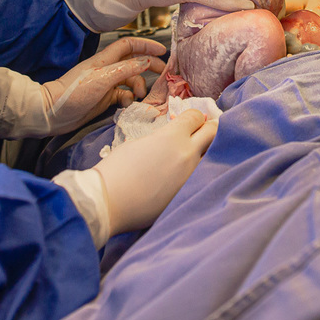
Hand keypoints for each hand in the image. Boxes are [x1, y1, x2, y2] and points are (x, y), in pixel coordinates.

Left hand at [39, 38, 163, 133]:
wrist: (53, 113)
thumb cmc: (74, 93)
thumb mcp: (103, 78)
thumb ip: (126, 69)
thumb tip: (147, 61)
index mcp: (105, 60)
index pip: (129, 45)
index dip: (146, 45)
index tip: (162, 51)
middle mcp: (107, 69)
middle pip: (134, 62)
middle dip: (149, 66)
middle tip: (163, 74)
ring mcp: (106, 84)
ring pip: (130, 80)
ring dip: (139, 86)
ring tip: (141, 95)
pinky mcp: (104, 98)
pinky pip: (123, 95)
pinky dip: (129, 98)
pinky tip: (128, 104)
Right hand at [94, 109, 218, 235]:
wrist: (106, 203)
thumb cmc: (116, 169)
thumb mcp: (140, 142)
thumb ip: (164, 137)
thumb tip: (176, 137)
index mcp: (173, 136)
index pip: (196, 117)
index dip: (193, 116)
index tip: (191, 119)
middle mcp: (188, 154)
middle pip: (213, 132)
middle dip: (208, 128)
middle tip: (203, 131)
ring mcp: (191, 177)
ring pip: (210, 157)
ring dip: (204, 153)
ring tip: (193, 155)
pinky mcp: (188, 196)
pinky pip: (200, 179)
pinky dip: (196, 174)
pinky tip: (184, 176)